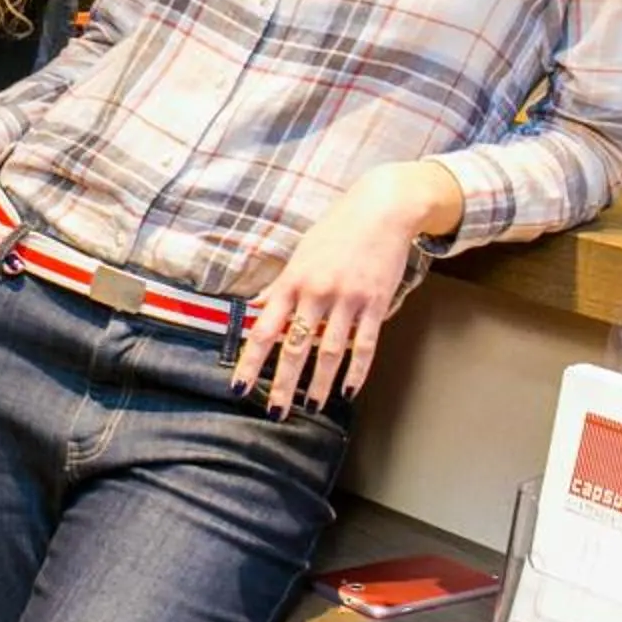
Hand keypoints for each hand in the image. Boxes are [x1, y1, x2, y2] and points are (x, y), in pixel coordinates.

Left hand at [232, 161, 461, 416]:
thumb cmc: (337, 230)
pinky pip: (365, 345)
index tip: (239, 387)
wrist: (382, 209)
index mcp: (293, 281)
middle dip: (283, 384)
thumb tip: (256, 307)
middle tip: (275, 411)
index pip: (265, 330)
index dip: (251, 362)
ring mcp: (348, 299)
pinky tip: (348, 391)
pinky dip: (357, 371)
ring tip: (312, 407)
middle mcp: (317, 292)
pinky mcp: (376, 304)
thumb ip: (279, 286)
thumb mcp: (300, 254)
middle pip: (296, 347)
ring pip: (331, 352)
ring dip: (319, 384)